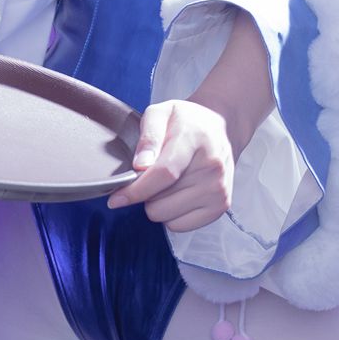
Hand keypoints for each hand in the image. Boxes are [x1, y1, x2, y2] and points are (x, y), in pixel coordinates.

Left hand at [110, 99, 234, 231]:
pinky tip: (178, 195)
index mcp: (194, 140)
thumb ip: (148, 137)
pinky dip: (172, 215)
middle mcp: (212, 168)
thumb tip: (140, 166)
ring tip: (167, 184)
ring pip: (166, 217)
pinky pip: (179, 226)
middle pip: (160, 202)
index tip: (116, 199)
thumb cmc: (186, 122)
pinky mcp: (221, 206)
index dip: (136, 190)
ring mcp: (218, 189)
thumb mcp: (160, 113)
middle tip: (152, 177)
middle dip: (146, 194)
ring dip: (158, 204)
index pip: (164, 174)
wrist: (221, 128)